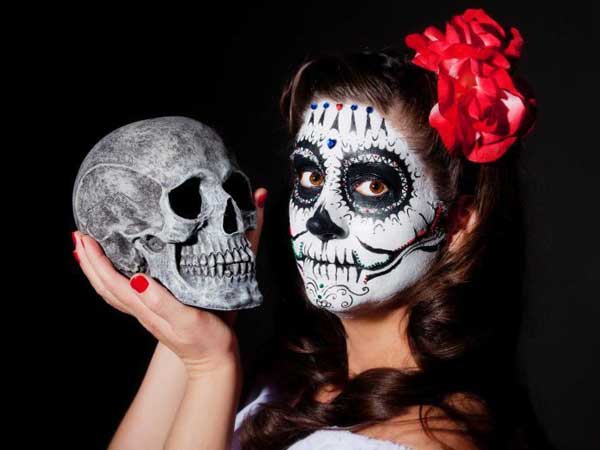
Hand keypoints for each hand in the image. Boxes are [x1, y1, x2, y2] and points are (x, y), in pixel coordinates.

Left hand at [72, 188, 266, 376]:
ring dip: (97, 270)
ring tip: (89, 251)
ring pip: (112, 290)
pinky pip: (125, 293)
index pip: (111, 282)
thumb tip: (137, 280)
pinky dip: (114, 279)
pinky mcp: (156, 312)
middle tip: (79, 237)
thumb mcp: (188, 319)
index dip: (96, 260)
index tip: (85, 238)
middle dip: (89, 262)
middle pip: (105, 286)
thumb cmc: (207, 340)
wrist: (215, 361)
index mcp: (145, 308)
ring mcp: (147, 313)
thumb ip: (162, 301)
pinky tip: (120, 271)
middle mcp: (141, 310)